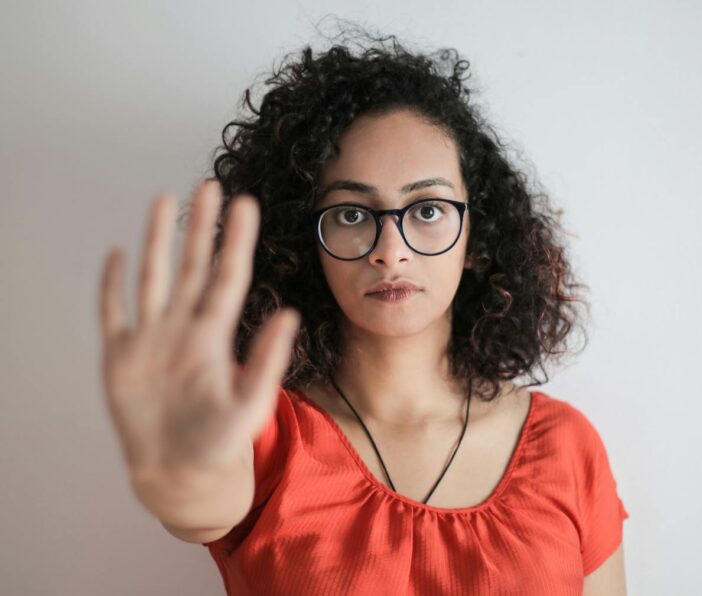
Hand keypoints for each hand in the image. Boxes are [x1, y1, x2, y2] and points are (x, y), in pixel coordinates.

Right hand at [98, 179, 299, 481]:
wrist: (180, 472)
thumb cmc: (219, 442)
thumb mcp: (250, 403)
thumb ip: (266, 360)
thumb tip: (289, 316)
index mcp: (214, 335)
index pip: (227, 276)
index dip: (235, 240)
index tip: (245, 204)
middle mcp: (183, 328)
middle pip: (192, 266)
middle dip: (200, 226)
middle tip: (211, 184)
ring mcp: (150, 339)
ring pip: (154, 277)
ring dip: (158, 240)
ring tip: (165, 201)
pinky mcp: (120, 357)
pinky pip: (113, 312)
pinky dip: (112, 285)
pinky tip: (117, 254)